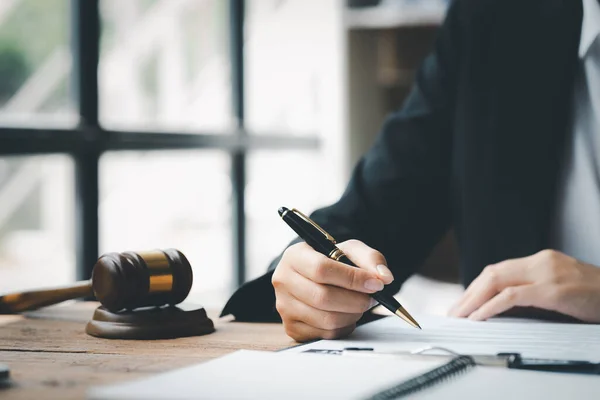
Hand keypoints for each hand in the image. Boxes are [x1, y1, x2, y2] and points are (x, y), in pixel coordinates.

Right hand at [272, 239, 393, 341]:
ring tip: (359, 304)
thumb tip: (384, 278)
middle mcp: (283, 280)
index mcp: (294, 256)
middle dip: (356, 301)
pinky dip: (344, 327)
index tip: (375, 284)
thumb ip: (371, 259)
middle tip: (371, 298)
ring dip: (352, 315)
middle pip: (323, 297)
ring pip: (326, 319)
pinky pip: (325, 334)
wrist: (316, 276)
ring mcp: (284, 306)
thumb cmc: (333, 261)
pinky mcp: (291, 327)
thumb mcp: (351, 251)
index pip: (321, 269)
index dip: (352, 279)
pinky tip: (346, 314)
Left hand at [449, 250, 599, 321]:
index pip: (499, 270)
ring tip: (460, 316)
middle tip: (454, 312)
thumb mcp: (562, 289)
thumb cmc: (597, 297)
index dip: (477, 287)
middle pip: (492, 273)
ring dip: (473, 299)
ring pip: (497, 281)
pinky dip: (491, 307)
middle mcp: (541, 261)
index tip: (463, 302)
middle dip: (469, 293)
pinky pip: (512, 297)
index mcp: (542, 260)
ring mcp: (547, 274)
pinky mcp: (553, 290)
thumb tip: (504, 307)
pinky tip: (478, 318)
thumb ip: (536, 292)